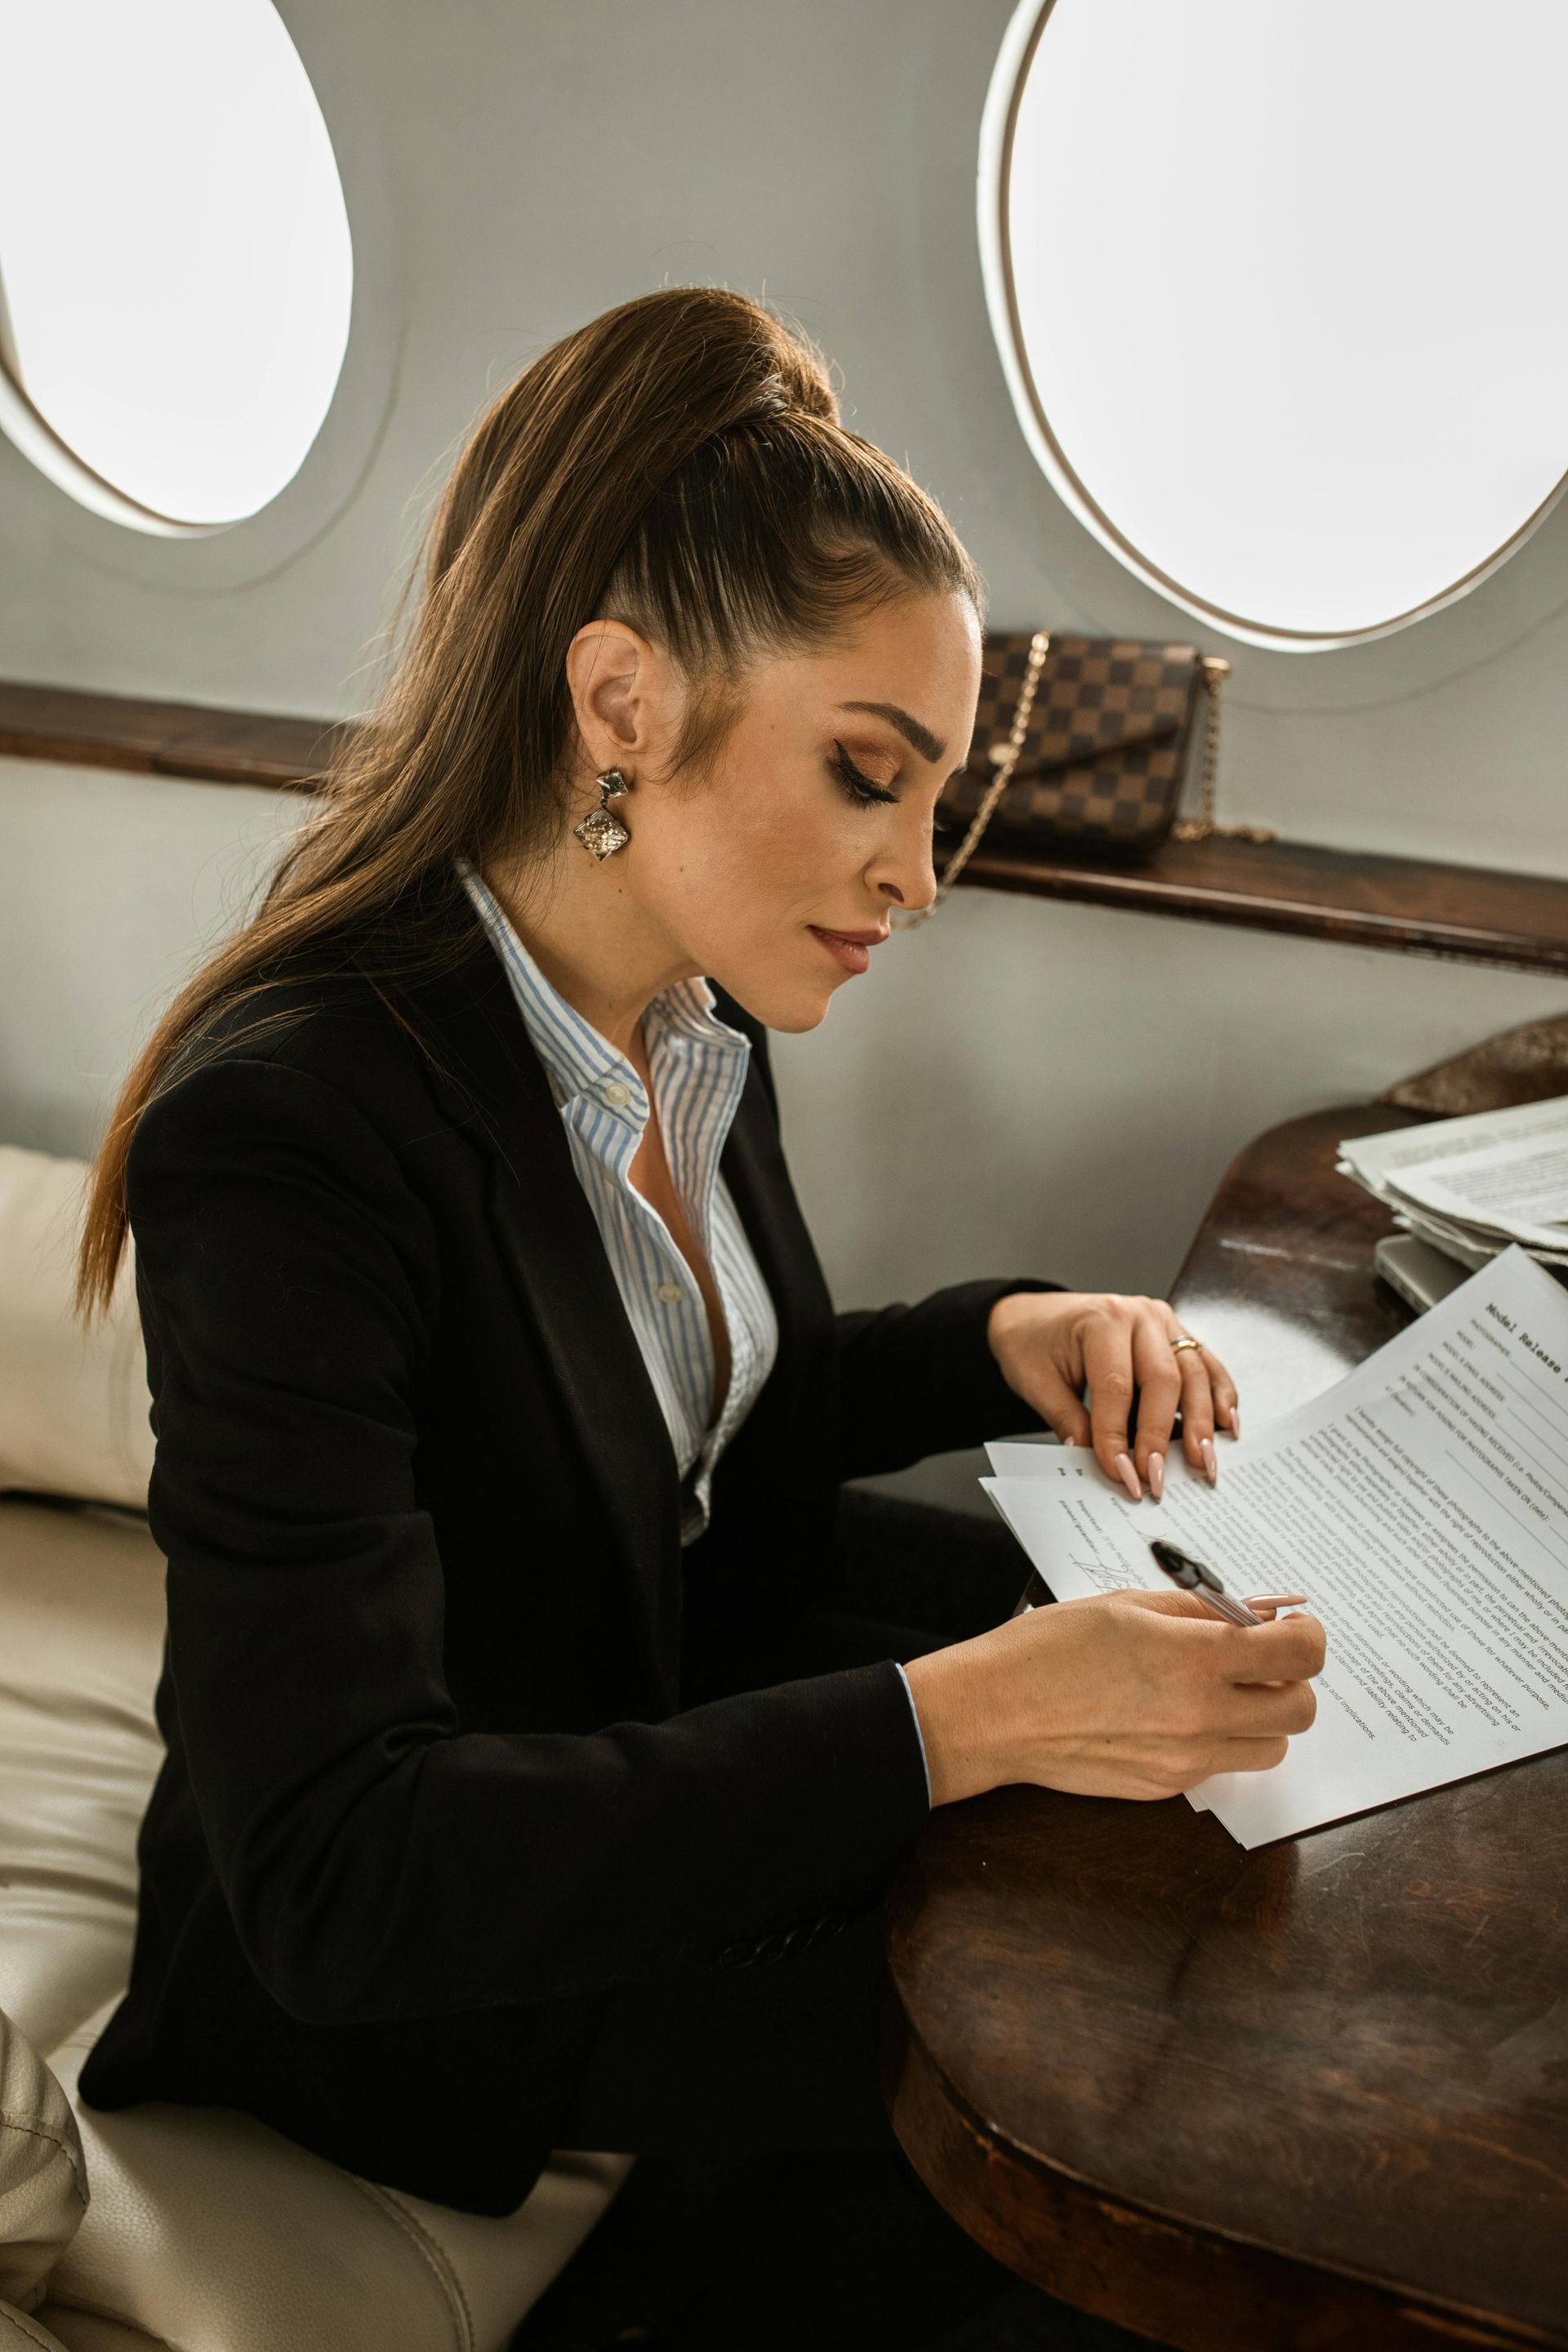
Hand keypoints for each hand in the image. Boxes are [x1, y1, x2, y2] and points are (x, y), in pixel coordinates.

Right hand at [903, 1588, 1324, 1807]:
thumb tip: (1256, 1613)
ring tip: (1216, 1691)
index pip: (1300, 1655)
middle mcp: (1201, 1714)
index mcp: (1193, 1656)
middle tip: (1257, 1660)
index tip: (1293, 1628)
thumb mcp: (1127, 1604)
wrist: (994, 1712)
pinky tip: (1171, 1715)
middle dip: (1290, 1681)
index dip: (1308, 1637)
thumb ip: (1199, 1609)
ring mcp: (1186, 1759)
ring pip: (1271, 1747)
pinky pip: (1221, 1766)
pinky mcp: (1167, 1787)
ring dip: (1260, 1718)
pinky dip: (1215, 1740)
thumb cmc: (1048, 1649)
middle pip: (1301, 1710)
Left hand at [988, 1289, 1238, 1498]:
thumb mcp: (1036, 1382)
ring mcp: (1163, 1322)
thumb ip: (1069, 1421)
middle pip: (1164, 1380)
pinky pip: (1206, 1365)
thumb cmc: (1032, 1344)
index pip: (1116, 1387)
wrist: (1034, 1316)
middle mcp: (1139, 1315)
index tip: (1124, 1476)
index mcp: (1101, 1320)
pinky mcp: (1177, 1334)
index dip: (1120, 1436)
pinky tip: (1226, 1426)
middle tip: (1161, 1480)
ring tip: (1205, 1463)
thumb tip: (1102, 1463)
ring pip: (1194, 1374)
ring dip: (1202, 1422)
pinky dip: (1220, 1396)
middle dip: (1163, 1436)